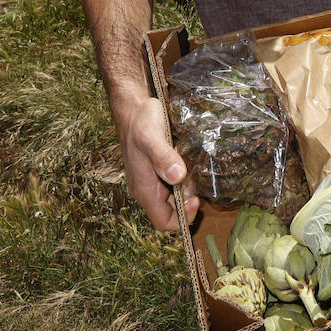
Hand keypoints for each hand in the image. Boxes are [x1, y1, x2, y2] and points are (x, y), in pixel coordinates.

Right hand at [116, 95, 199, 231]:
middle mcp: (147, 189)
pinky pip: (171, 185)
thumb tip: (177, 176)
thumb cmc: (140, 122)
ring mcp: (150, 181)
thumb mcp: (152, 137)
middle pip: (170, 213)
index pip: (163, 222)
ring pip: (172, 199)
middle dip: (187, 204)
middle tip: (197, 182)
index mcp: (144, 189)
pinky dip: (183, 181)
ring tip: (194, 172)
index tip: (196, 199)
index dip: (182, 219)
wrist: (132, 108)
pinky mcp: (155, 171)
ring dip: (186, 191)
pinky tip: (190, 165)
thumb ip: (163, 157)